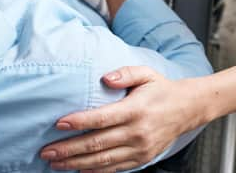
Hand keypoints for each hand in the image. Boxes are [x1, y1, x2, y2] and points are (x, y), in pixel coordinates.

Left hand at [39, 67, 206, 172]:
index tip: (59, 124)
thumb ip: (125, 73)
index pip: (102, 118)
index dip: (79, 122)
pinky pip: (114, 168)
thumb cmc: (161, 89)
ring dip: (76, 163)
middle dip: (69, 149)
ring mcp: (140, 149)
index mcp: (135, 110)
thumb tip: (104, 78)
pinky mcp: (142, 159)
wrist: (187, 109)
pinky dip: (94, 171)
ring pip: (103, 160)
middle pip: (97, 143)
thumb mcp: (146, 73)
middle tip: (47, 151)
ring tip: (56, 163)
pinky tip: (77, 170)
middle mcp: (137, 132)